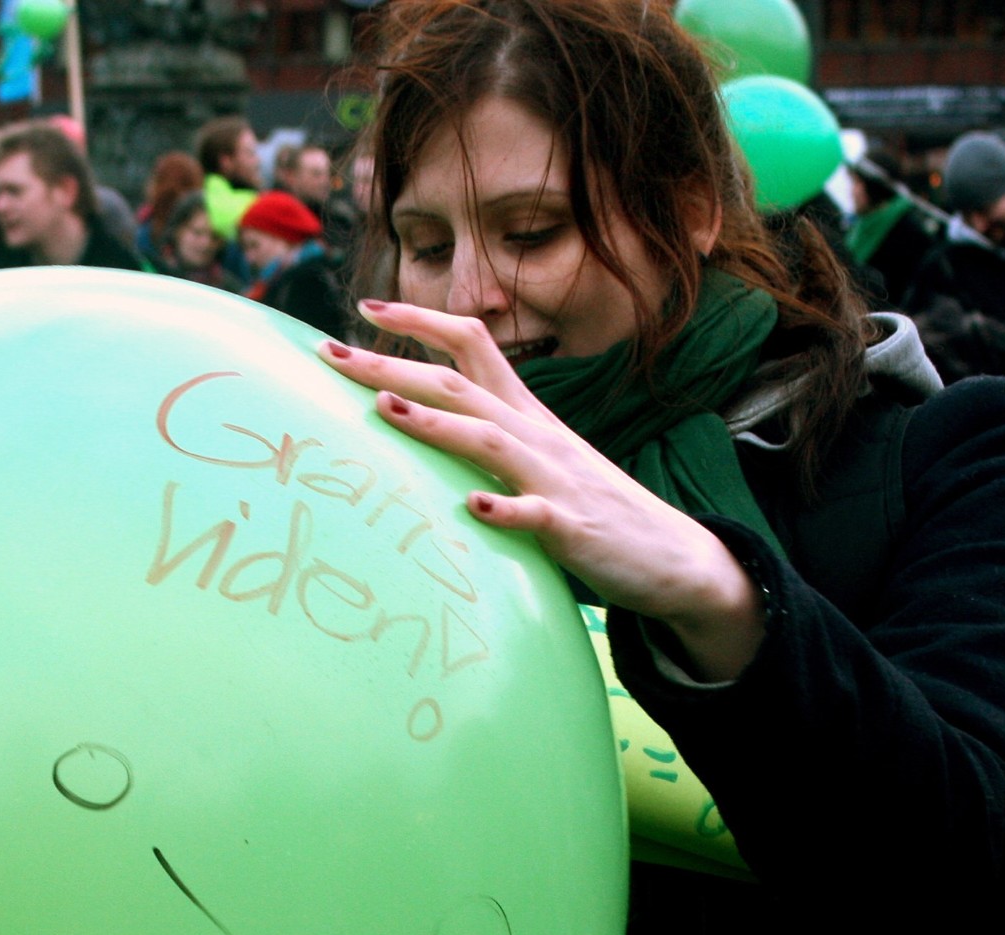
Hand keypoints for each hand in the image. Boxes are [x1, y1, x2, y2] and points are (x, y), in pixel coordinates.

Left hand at [318, 300, 767, 680]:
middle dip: (392, 365)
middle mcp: (536, 435)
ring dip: (434, 421)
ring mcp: (553, 479)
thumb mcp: (538, 460)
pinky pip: (534, 514)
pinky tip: (473, 508)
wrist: (674, 556)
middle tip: (330, 353)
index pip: (472, 343)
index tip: (364, 307)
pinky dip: (503, 508)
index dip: (421, 320)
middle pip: (458, 383)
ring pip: (488, 438)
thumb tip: (425, 421)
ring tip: (383, 407)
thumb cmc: (592, 511)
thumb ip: (488, 438)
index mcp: (526, 414)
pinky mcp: (571, 527)